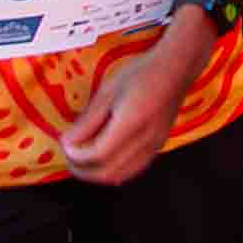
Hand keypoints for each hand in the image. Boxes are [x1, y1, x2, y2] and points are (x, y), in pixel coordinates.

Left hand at [54, 24, 203, 183]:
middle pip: (108, 172)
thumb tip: (68, 142)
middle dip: (82, 169)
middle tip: (69, 156)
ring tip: (83, 161)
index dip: (76, 154)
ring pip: (121, 175)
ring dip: (97, 174)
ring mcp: (155, 144)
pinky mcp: (159, 145)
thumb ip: (87, 120)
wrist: (177, 67)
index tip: (65, 143)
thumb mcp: (107, 91)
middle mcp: (145, 139)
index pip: (97, 154)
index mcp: (131, 122)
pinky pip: (133, 169)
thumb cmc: (142, 73)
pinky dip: (115, 171)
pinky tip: (105, 161)